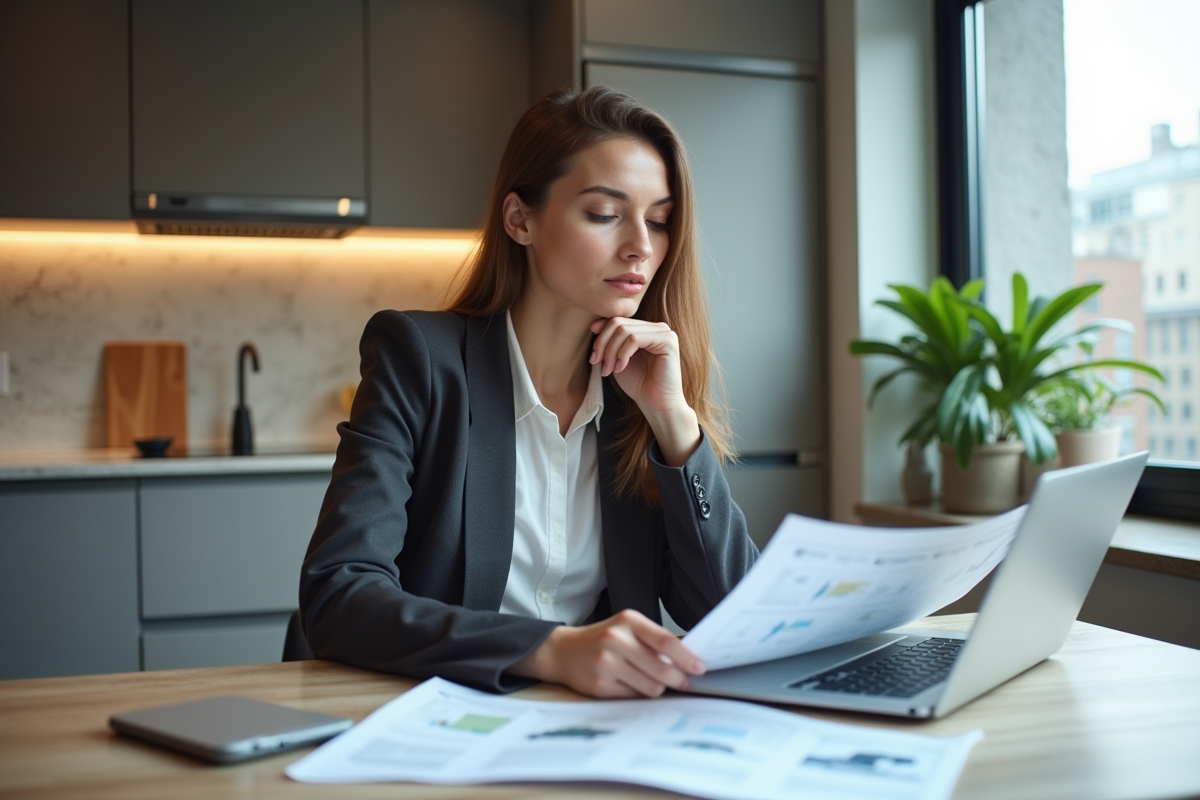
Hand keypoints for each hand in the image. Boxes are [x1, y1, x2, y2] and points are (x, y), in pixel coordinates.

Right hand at [511, 609, 705, 697]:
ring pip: (651, 686)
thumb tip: (687, 658)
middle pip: (661, 668)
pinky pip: (634, 696)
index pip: (665, 640)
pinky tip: (631, 684)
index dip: (686, 657)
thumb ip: (653, 640)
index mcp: (628, 621)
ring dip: (659, 688)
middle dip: (678, 679)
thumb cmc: (602, 638)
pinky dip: (638, 693)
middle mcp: (616, 640)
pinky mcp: (600, 685)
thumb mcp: (626, 628)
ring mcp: (607, 663)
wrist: (563, 651)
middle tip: (684, 682)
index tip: (699, 667)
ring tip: (654, 682)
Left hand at [588, 317, 700, 464]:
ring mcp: (663, 332)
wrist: (656, 404)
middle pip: (618, 323)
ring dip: (611, 351)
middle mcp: (656, 327)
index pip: (617, 319)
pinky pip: (635, 339)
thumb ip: (610, 341)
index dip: (601, 333)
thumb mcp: (617, 358)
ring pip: (624, 330)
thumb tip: (594, 325)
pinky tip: (621, 368)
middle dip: (603, 344)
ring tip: (609, 369)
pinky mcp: (668, 340)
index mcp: (645, 329)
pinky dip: (623, 354)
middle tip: (597, 363)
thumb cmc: (638, 384)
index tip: (593, 354)